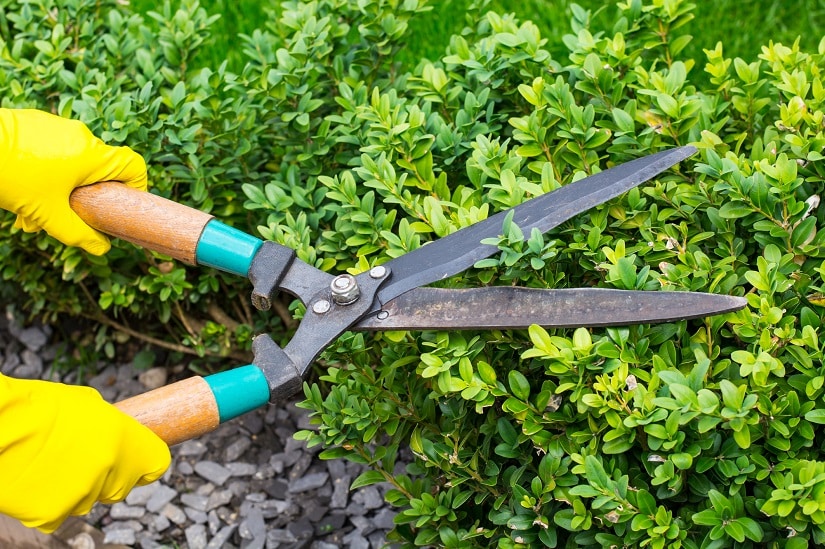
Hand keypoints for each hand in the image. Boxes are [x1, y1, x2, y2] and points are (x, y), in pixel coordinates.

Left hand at [0, 108, 147, 254]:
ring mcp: (57, 126)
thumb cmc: (14, 177)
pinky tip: (21, 186)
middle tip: (61, 216)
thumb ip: (79, 234)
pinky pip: (51, 148)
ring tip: (31, 210)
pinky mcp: (35, 121)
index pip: (134, 166)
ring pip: (71, 161)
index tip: (121, 204)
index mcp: (93, 156)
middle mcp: (81, 136)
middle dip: (83, 195)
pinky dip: (43, 169)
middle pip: (98, 168)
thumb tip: (102, 248)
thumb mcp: (49, 214)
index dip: (136, 187)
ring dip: (58, 186)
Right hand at [0, 375, 170, 532]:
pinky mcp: (53, 515)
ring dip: (76, 487)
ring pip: (88, 499)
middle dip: (108, 475)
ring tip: (50, 464)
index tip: (137, 460)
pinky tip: (35, 480)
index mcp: (127, 441)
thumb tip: (113, 432)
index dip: (146, 463)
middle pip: (121, 485)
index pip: (156, 464)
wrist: (1, 427)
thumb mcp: (87, 404)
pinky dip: (48, 502)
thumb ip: (107, 425)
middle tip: (82, 458)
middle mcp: (112, 471)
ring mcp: (84, 496)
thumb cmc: (41, 408)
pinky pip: (58, 513)